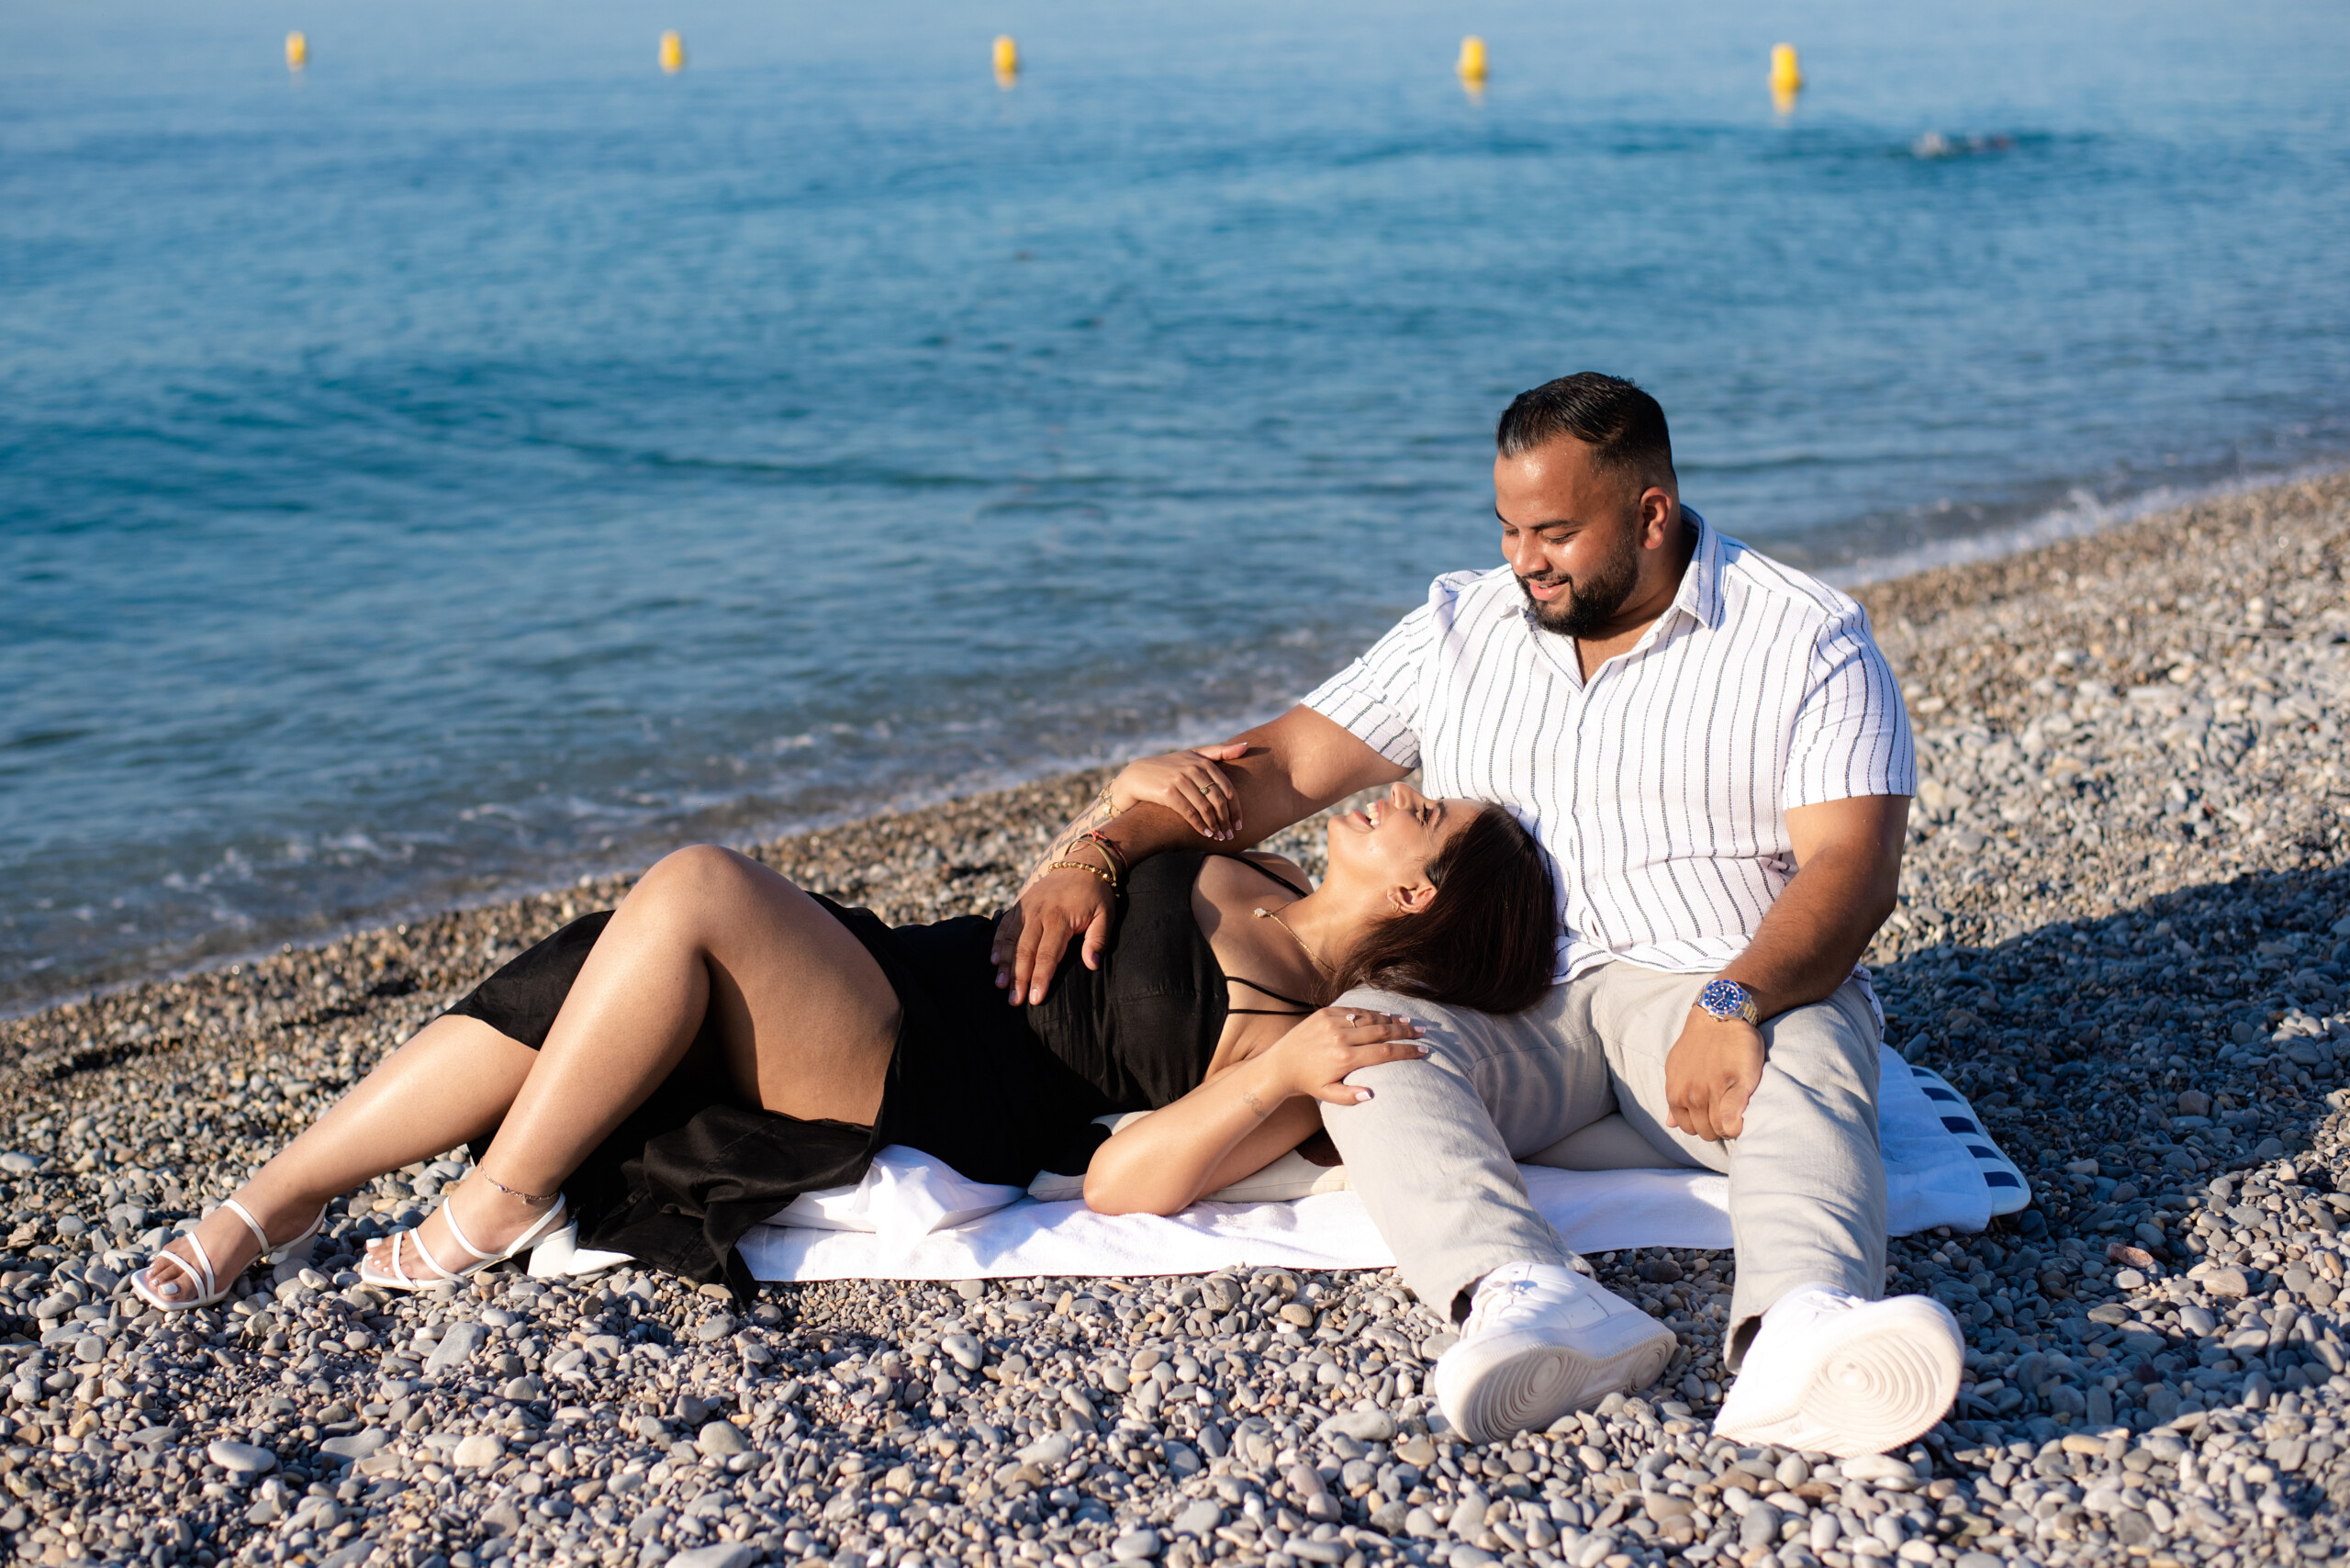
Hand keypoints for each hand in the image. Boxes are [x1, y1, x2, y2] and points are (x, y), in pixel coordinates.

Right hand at [992, 867, 1115, 1003]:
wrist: (1083, 863)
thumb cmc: (1096, 893)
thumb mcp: (1106, 914)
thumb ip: (1098, 939)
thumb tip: (1092, 965)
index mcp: (1060, 918)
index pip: (1048, 954)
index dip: (1040, 977)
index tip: (1035, 999)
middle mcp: (1039, 913)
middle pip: (1025, 950)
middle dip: (1018, 977)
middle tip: (1013, 1000)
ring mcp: (1026, 907)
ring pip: (1010, 939)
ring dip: (1004, 964)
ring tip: (1000, 985)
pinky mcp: (1020, 903)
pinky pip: (1004, 925)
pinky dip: (996, 942)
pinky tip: (993, 961)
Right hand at [1110, 744, 1248, 841]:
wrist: (1137, 776)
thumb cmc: (1169, 767)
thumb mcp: (1193, 755)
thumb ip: (1219, 751)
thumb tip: (1247, 747)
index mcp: (1202, 761)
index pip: (1227, 788)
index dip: (1236, 808)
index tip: (1240, 824)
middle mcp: (1193, 769)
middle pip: (1218, 799)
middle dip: (1227, 820)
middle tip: (1231, 835)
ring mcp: (1180, 780)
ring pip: (1206, 807)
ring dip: (1215, 825)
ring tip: (1220, 837)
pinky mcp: (1168, 792)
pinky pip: (1190, 812)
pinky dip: (1201, 825)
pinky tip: (1206, 834)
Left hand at [1266, 1007, 1428, 1105]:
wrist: (1281, 1063)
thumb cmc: (1308, 1082)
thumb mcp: (1328, 1095)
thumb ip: (1350, 1096)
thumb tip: (1372, 1095)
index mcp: (1344, 1059)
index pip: (1384, 1052)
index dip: (1406, 1051)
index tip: (1423, 1051)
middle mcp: (1340, 1037)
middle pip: (1382, 1032)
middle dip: (1405, 1032)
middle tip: (1423, 1033)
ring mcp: (1332, 1022)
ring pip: (1370, 1018)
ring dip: (1392, 1020)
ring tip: (1409, 1023)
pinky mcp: (1324, 1013)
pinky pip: (1354, 1011)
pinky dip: (1371, 1013)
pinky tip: (1385, 1016)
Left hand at [1665, 1010, 1765, 1140]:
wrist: (1721, 1015)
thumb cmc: (1700, 1042)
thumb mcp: (1677, 1068)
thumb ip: (1675, 1096)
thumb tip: (1670, 1123)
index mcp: (1676, 1093)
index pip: (1689, 1129)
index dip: (1703, 1125)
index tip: (1713, 1116)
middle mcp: (1691, 1095)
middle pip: (1706, 1132)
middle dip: (1716, 1127)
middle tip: (1726, 1112)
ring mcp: (1713, 1092)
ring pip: (1720, 1129)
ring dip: (1729, 1126)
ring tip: (1736, 1109)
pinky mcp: (1737, 1087)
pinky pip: (1733, 1121)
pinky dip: (1737, 1125)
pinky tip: (1742, 1115)